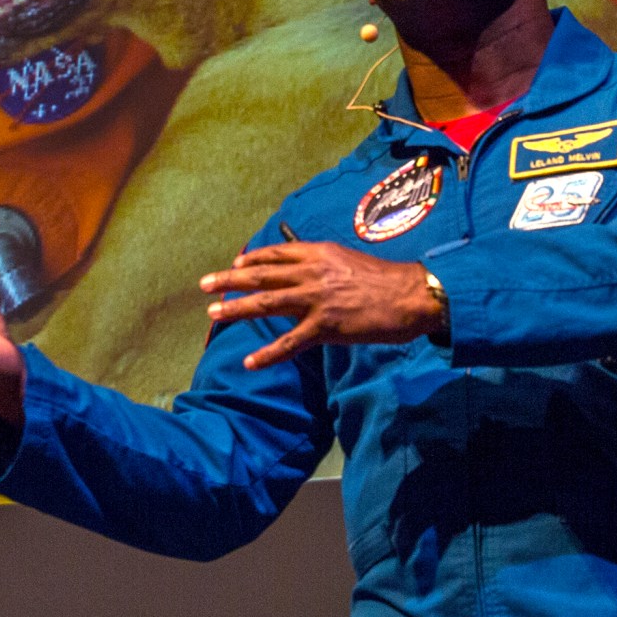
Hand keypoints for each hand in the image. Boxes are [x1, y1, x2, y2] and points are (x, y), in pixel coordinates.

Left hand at [199, 242, 443, 368]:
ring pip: (267, 303)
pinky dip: (268, 354)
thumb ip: (323, 263)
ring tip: (213, 314)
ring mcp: (316, 300)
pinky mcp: (326, 327)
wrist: (411, 296)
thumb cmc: (384, 280)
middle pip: (261, 275)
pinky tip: (249, 362)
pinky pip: (290, 343)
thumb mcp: (348, 260)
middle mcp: (311, 273)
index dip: (251, 259)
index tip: (234, 264)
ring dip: (237, 308)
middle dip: (229, 279)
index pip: (275, 254)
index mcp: (318, 254)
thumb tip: (304, 267)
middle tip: (204, 285)